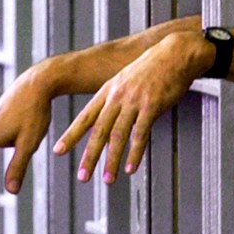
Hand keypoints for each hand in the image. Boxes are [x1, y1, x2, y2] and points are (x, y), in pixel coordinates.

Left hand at [52, 30, 213, 182]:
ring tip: (107, 179)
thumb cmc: (151, 68)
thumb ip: (115, 99)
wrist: (175, 53)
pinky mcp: (152, 106)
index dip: (71, 135)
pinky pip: (141, 134)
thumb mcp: (125, 80)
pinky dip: (135, 153)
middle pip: (99, 131)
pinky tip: (131, 168)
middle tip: (82, 176)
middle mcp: (117, 97)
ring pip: (118, 136)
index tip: (58, 151)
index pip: (85, 118)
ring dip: (112, 160)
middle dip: (89, 156)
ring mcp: (134, 102)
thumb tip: (107, 118)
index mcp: (108, 92)